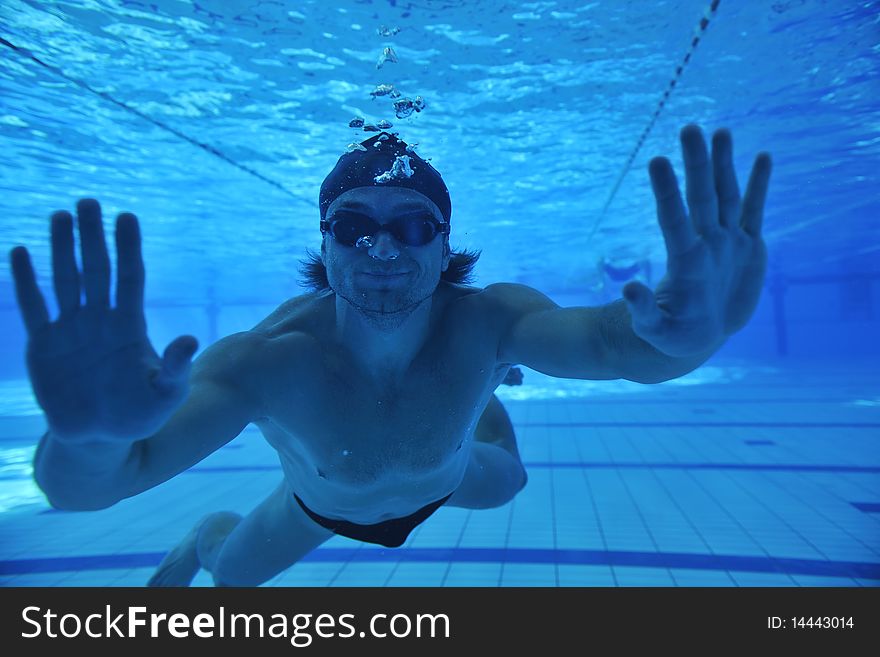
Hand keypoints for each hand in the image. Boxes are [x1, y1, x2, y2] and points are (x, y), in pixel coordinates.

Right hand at [10, 199, 197, 441]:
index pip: (130, 279)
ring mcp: (71, 330)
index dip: (128, 249)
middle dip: (93, 237)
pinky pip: (34, 308)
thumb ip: (175, 368)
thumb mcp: (165, 395)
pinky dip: (26, 283)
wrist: (100, 437)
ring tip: (60, 215)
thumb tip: (189, 340)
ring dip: (61, 249)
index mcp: (131, 327)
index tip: (127, 216)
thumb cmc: (139, 414)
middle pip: (98, 270)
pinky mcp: (44, 345)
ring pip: (66, 280)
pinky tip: (20, 252)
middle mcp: (101, 320)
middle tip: (88, 201)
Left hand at [622, 125, 771, 357]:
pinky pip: (754, 211)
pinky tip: (761, 157)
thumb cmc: (672, 335)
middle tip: (689, 128)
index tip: (657, 160)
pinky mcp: (749, 247)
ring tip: (719, 132)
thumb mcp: (655, 331)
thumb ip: (642, 313)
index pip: (673, 220)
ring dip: (724, 164)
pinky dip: (758, 186)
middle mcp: (705, 245)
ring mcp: (727, 243)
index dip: (667, 191)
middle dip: (697, 164)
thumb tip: (627, 289)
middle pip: (701, 198)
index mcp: (685, 263)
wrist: (698, 336)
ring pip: (726, 196)